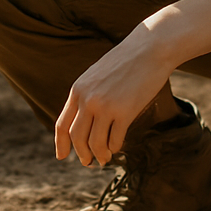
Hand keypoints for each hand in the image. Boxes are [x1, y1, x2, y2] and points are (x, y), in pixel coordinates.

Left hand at [55, 32, 176, 166]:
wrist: (149, 49)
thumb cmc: (125, 62)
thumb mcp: (96, 75)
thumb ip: (86, 95)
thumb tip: (83, 122)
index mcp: (78, 90)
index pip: (62, 125)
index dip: (60, 144)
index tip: (61, 156)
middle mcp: (88, 100)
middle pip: (77, 138)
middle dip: (81, 154)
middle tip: (87, 162)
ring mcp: (106, 106)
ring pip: (95, 143)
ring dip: (99, 155)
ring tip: (104, 159)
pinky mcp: (125, 112)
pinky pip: (115, 140)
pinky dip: (114, 148)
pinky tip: (117, 147)